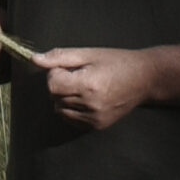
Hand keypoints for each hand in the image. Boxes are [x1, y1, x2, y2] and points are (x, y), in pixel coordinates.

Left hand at [34, 46, 156, 129]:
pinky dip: (71, 108)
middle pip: (55, 96)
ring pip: (60, 109)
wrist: (145, 79)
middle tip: (78, 74)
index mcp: (88, 85)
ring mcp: (95, 118)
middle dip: (60, 84)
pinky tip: (85, 98)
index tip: (69, 68)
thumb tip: (34, 59)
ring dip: (64, 97)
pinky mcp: (98, 125)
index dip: (55, 73)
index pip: (52, 84)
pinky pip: (70, 119)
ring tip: (83, 86)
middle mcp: (91, 105)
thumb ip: (59, 57)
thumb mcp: (88, 53)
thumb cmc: (116, 62)